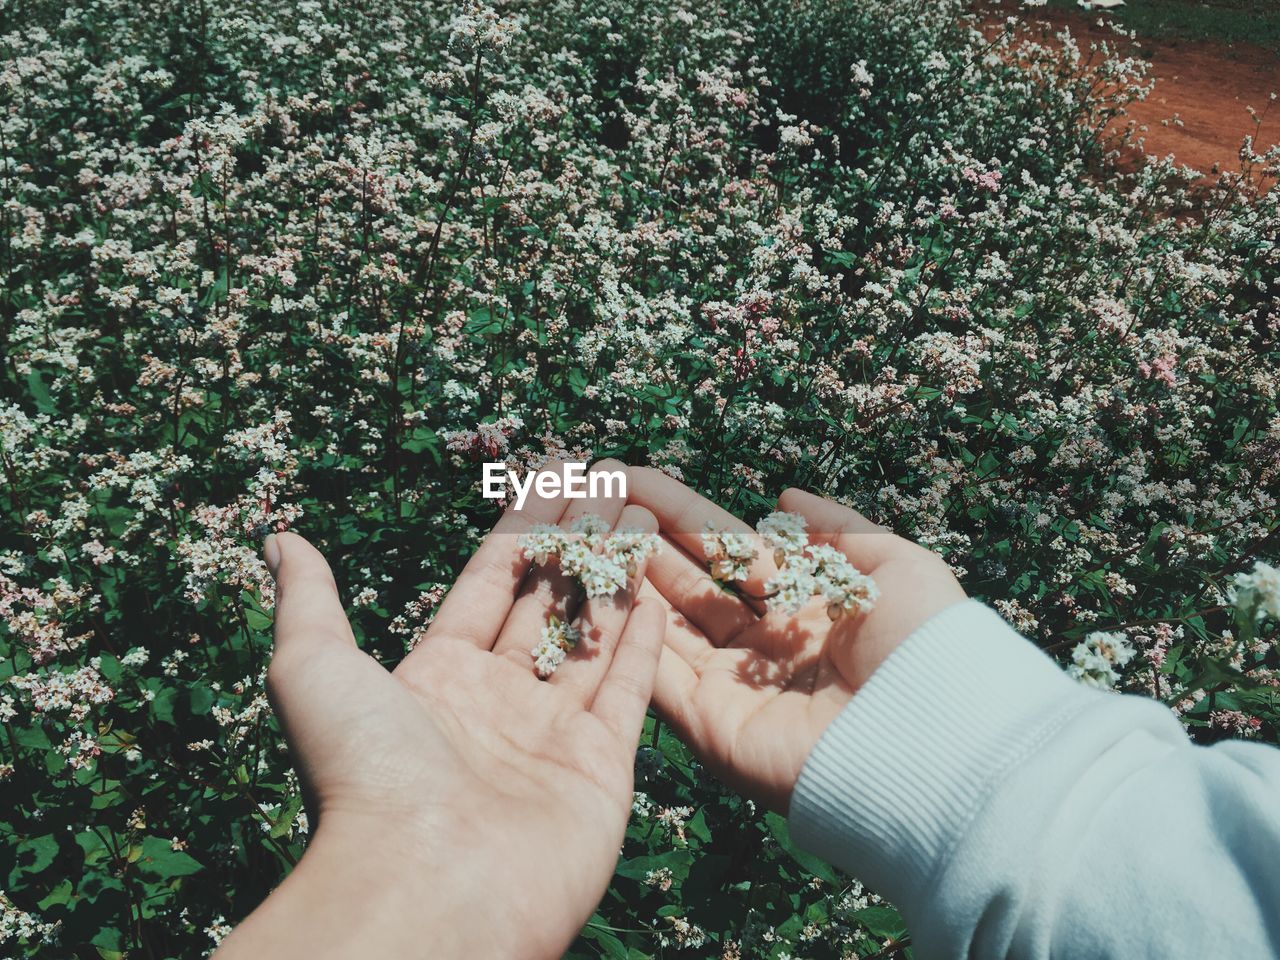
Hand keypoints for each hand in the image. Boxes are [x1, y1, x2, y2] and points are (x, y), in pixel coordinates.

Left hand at [216, 472, 662, 959]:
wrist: (425, 883)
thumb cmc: (364, 773)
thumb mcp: (315, 669)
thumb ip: (310, 600)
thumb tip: (280, 540)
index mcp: (436, 678)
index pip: (489, 584)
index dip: (522, 527)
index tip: (553, 476)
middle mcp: (496, 704)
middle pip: (547, 604)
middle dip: (577, 543)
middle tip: (609, 484)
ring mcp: (552, 737)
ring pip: (593, 641)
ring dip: (617, 579)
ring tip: (643, 517)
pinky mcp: (601, 769)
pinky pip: (627, 694)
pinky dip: (644, 646)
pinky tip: (657, 594)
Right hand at [626, 468, 966, 811]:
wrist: (933, 735)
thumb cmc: (924, 646)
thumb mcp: (895, 566)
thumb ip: (840, 526)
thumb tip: (786, 494)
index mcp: (803, 602)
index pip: (727, 548)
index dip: (680, 513)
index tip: (631, 478)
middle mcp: (763, 645)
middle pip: (688, 584)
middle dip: (641, 542)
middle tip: (592, 500)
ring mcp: (735, 687)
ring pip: (666, 626)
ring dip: (626, 583)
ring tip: (584, 534)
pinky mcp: (716, 728)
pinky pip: (661, 678)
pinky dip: (630, 639)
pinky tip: (597, 595)